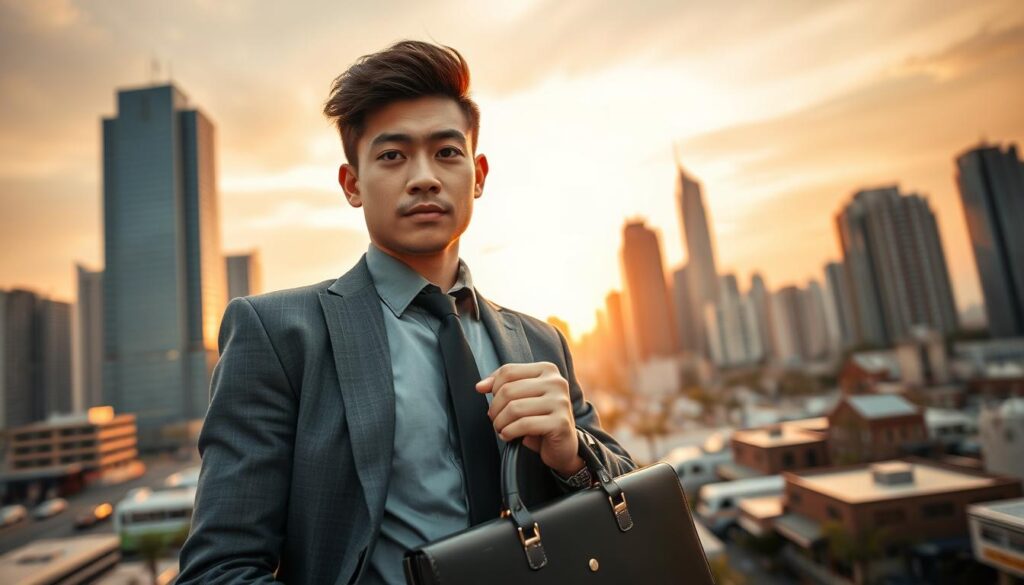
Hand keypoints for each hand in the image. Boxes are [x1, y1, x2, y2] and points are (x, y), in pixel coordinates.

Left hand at [476, 362, 584, 476]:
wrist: (563, 445)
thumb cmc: (539, 418)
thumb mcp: (522, 397)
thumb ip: (503, 386)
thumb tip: (480, 386)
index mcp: (547, 370)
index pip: (508, 371)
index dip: (493, 387)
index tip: (490, 401)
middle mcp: (556, 382)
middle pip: (509, 390)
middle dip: (495, 409)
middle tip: (495, 420)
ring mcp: (560, 402)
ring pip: (514, 408)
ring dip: (500, 423)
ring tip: (501, 429)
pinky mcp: (560, 422)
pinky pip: (524, 425)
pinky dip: (509, 432)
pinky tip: (508, 436)